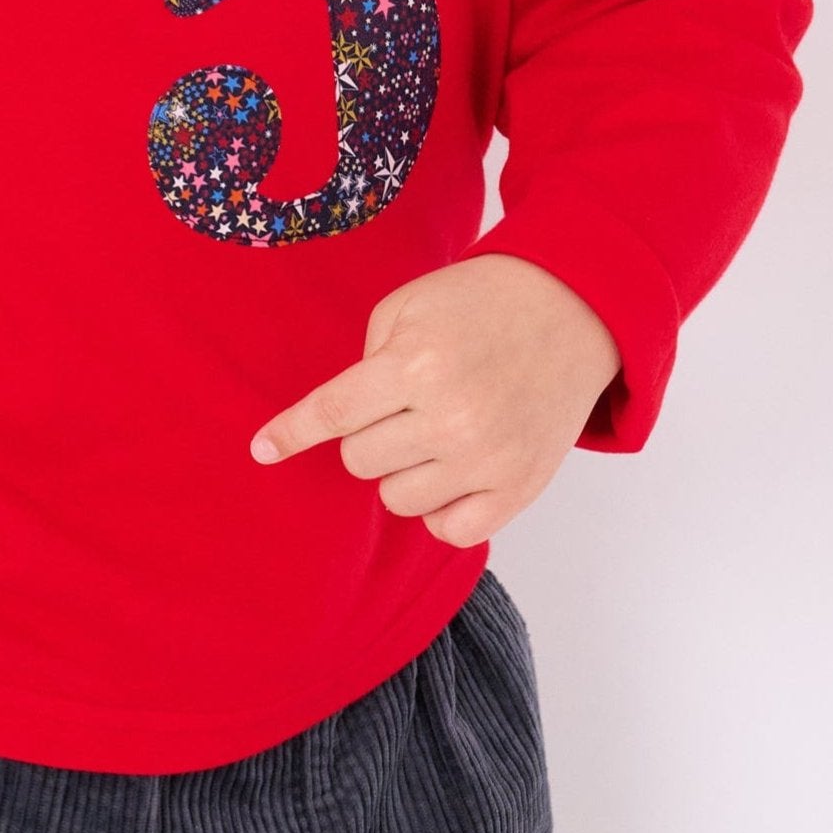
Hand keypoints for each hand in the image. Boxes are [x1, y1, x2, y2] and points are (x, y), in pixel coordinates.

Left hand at [247, 253, 622, 546]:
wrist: (571, 309)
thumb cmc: (478, 302)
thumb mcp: (408, 306)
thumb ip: (367, 360)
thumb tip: (340, 422)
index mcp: (417, 364)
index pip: (335, 412)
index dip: (292, 432)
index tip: (261, 450)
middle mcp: (451, 418)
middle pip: (359, 460)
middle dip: (368, 431)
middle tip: (403, 400)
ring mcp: (488, 460)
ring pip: (396, 499)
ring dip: (401, 468)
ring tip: (433, 429)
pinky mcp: (519, 488)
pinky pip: (448, 530)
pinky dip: (438, 507)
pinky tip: (452, 470)